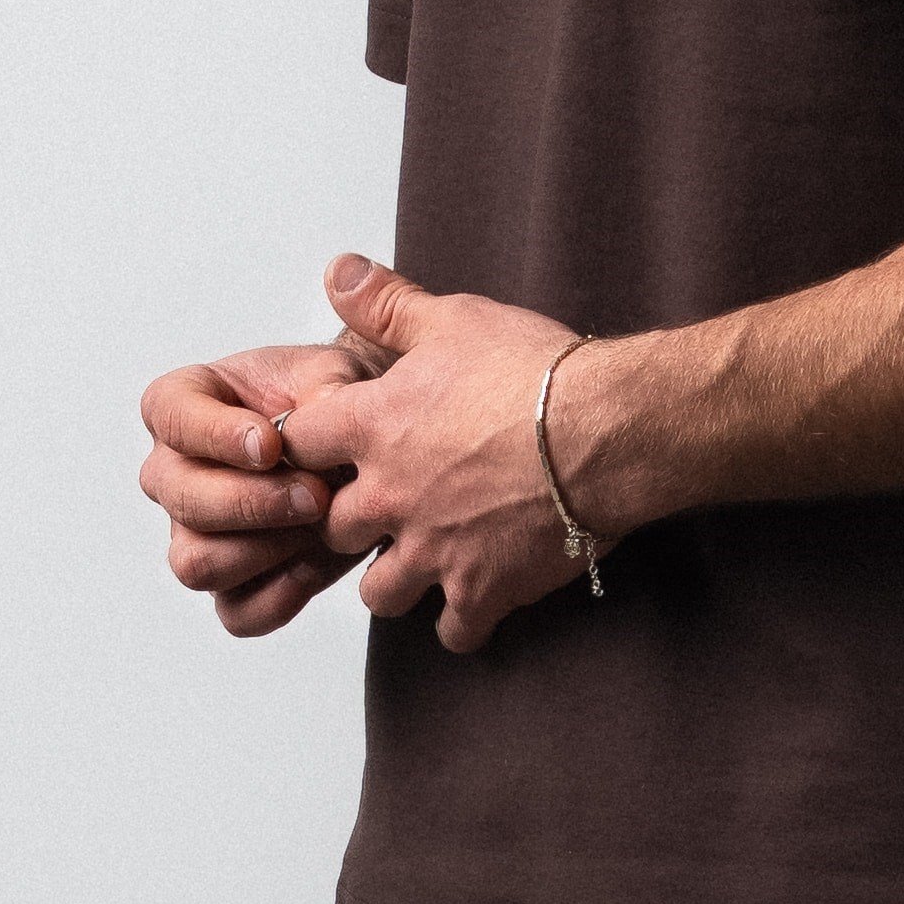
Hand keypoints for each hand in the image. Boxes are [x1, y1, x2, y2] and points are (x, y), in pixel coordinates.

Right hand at [137, 333, 360, 636]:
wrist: (357, 444)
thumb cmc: (329, 398)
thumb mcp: (331, 374)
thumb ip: (323, 388)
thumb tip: (323, 414)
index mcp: (181, 406)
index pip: (169, 418)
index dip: (214, 436)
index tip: (270, 445)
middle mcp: (173, 473)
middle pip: (183, 501)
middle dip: (253, 502)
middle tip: (315, 494)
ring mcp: (193, 532)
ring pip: (198, 563)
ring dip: (264, 550)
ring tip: (320, 526)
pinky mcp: (231, 582)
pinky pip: (235, 612)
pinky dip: (276, 599)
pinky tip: (313, 568)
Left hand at [287, 256, 606, 655]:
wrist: (608, 430)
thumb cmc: (536, 372)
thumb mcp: (454, 319)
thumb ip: (387, 304)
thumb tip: (338, 271)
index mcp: (371, 429)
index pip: (295, 445)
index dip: (307, 446)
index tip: (327, 448)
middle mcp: (388, 497)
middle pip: (330, 529)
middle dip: (349, 521)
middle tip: (379, 508)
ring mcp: (432, 551)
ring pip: (380, 593)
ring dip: (396, 579)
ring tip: (419, 561)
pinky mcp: (483, 589)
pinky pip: (454, 631)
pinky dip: (462, 622)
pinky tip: (475, 603)